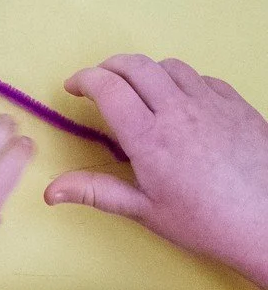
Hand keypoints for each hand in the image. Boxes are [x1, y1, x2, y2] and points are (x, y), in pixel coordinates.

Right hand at [45, 54, 267, 285]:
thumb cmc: (208, 224)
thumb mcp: (146, 211)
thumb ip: (97, 192)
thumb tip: (50, 191)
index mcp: (149, 137)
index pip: (108, 87)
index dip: (84, 79)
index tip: (73, 87)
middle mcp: (178, 111)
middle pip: (136, 65)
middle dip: (110, 66)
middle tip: (99, 81)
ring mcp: (212, 105)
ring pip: (170, 66)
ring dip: (147, 71)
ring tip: (139, 89)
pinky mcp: (238, 106)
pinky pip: (205, 78)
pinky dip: (184, 81)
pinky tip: (182, 101)